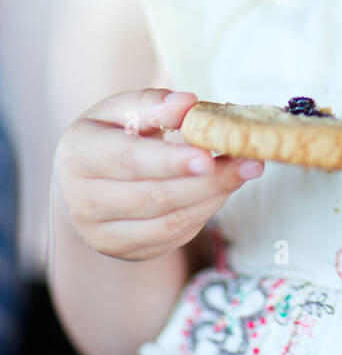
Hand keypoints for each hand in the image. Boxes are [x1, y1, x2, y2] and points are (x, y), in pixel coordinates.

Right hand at [53, 88, 264, 261]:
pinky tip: (223, 189)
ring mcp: (102, 234)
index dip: (171, 161)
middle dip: (207, 181)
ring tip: (245, 171)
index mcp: (78, 154)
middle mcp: (82, 201)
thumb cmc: (112, 133)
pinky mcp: (128, 251)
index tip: (209, 156)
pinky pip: (175, 238)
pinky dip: (205, 213)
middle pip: (154, 197)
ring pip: (168, 223)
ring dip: (214, 197)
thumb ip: (154, 104)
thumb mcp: (123, 108)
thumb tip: (187, 103)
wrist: (89, 179)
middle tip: (250, 161)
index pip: (129, 161)